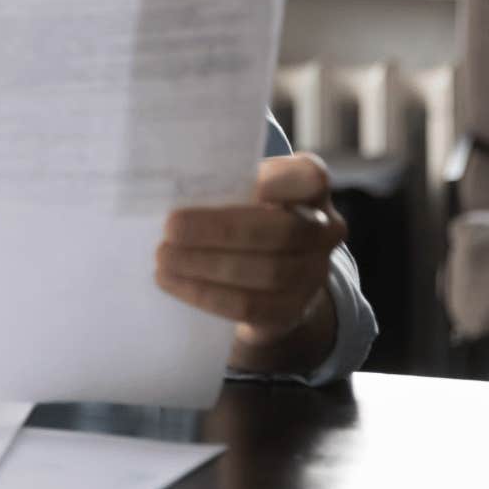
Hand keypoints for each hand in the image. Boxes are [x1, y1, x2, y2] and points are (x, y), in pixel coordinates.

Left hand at [154, 153, 345, 347]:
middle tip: (171, 228)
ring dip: (206, 265)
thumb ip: (223, 185)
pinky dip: (206, 294)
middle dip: (221, 230)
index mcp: (311, 188)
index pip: (310, 177)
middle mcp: (324, 230)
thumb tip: (170, 187)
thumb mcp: (242, 192)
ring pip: (267, 272)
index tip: (233, 182)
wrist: (268, 278)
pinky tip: (174, 283)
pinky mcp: (292, 310)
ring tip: (164, 258)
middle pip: (282, 230)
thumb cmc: (243, 216)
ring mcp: (314, 274)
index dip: (277, 180)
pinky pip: (251, 306)